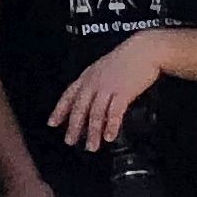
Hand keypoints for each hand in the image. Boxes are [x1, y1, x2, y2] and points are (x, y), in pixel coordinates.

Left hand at [48, 38, 165, 151]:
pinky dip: (111, 126)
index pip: (68, 95)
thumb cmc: (126, 59)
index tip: (52, 123)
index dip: (59, 110)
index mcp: (87, 77)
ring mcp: (107, 88)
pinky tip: (109, 137)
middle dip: (73, 127)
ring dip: (92, 133)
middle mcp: (94, 83)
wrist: (145, 50)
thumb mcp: (103, 68)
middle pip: (79, 108)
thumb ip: (95, 83)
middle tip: (69, 141)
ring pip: (95, 114)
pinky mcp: (123, 92)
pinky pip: (114, 113)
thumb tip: (90, 101)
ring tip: (91, 146)